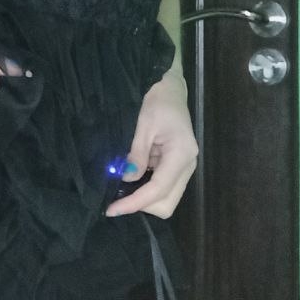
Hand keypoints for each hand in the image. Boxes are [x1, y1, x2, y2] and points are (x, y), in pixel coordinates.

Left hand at [106, 68, 197, 218]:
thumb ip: (137, 154)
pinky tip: (132, 180)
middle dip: (142, 205)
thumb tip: (127, 179)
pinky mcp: (178, 167)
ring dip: (144, 199)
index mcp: (181, 154)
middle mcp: (188, 166)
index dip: (134, 203)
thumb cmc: (158, 101)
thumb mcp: (144, 125)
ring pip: (166, 199)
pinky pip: (164, 188)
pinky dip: (147, 190)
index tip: (112, 209)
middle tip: (117, 197)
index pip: (158, 190)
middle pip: (166, 203)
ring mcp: (185, 168)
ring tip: (123, 188)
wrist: (171, 89)